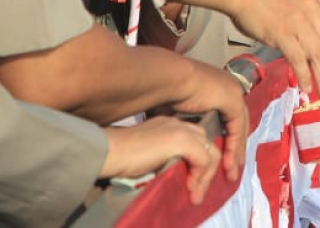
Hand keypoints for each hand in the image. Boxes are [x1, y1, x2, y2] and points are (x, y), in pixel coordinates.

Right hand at [101, 116, 219, 204]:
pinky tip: (190, 187)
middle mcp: (179, 123)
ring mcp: (182, 130)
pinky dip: (201, 175)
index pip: (196, 140)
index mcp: (170, 125)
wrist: (109, 151)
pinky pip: (204, 158)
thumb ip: (165, 158)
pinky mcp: (182, 140)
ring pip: (210, 151)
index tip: (192, 184)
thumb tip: (178, 175)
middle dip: (206, 170)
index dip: (198, 163)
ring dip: (206, 176)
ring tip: (196, 195)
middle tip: (197, 192)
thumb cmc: (121, 158)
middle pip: (207, 144)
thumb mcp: (150, 156)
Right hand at [165, 60, 248, 183]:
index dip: (224, 138)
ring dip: (235, 151)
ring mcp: (232, 92)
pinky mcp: (232, 101)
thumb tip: (171, 140)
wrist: (167, 79)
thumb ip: (180, 124)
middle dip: (235, 148)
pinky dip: (233, 147)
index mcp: (216, 87)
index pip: (226, 117)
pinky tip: (228, 163)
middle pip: (237, 124)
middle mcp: (228, 87)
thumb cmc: (161, 93)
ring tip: (231, 172)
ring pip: (239, 128)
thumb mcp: (174, 112)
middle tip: (232, 168)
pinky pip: (236, 129)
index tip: (221, 157)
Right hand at [228, 0, 319, 97]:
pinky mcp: (282, 33)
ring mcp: (298, 22)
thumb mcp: (299, 4)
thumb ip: (313, 22)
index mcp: (319, 4)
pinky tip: (306, 86)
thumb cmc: (268, 0)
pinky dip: (304, 74)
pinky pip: (298, 58)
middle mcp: (313, 12)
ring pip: (318, 54)